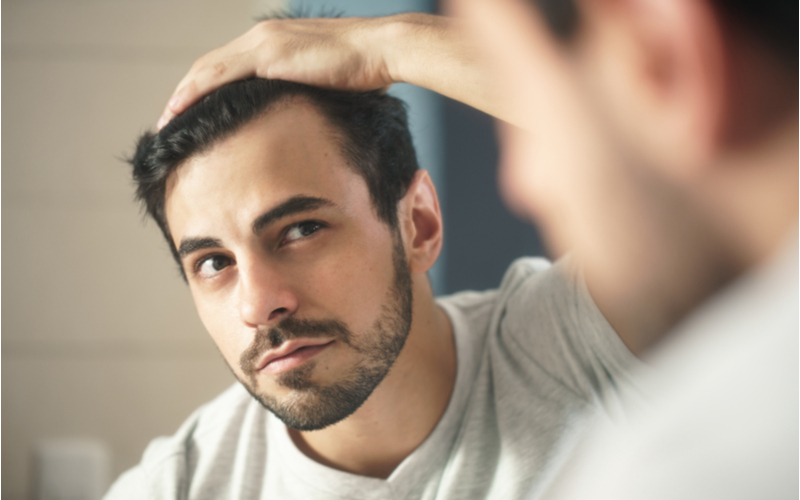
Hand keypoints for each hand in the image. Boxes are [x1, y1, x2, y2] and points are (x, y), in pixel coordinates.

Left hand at [158, 16, 395, 128]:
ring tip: (166, 120)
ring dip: (182, 95)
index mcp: (274, 42)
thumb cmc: (365, 70)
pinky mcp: (268, 56)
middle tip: (168, 119)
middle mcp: (262, 36)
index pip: (228, 66)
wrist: (381, 50)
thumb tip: (301, 118)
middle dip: (185, 93)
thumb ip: (306, 93)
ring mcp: (263, 43)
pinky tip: (181, 110)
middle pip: (210, 66)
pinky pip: (220, 76)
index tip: (191, 112)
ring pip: (207, 70)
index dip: (204, 89)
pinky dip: (195, 93)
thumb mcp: (327, 84)